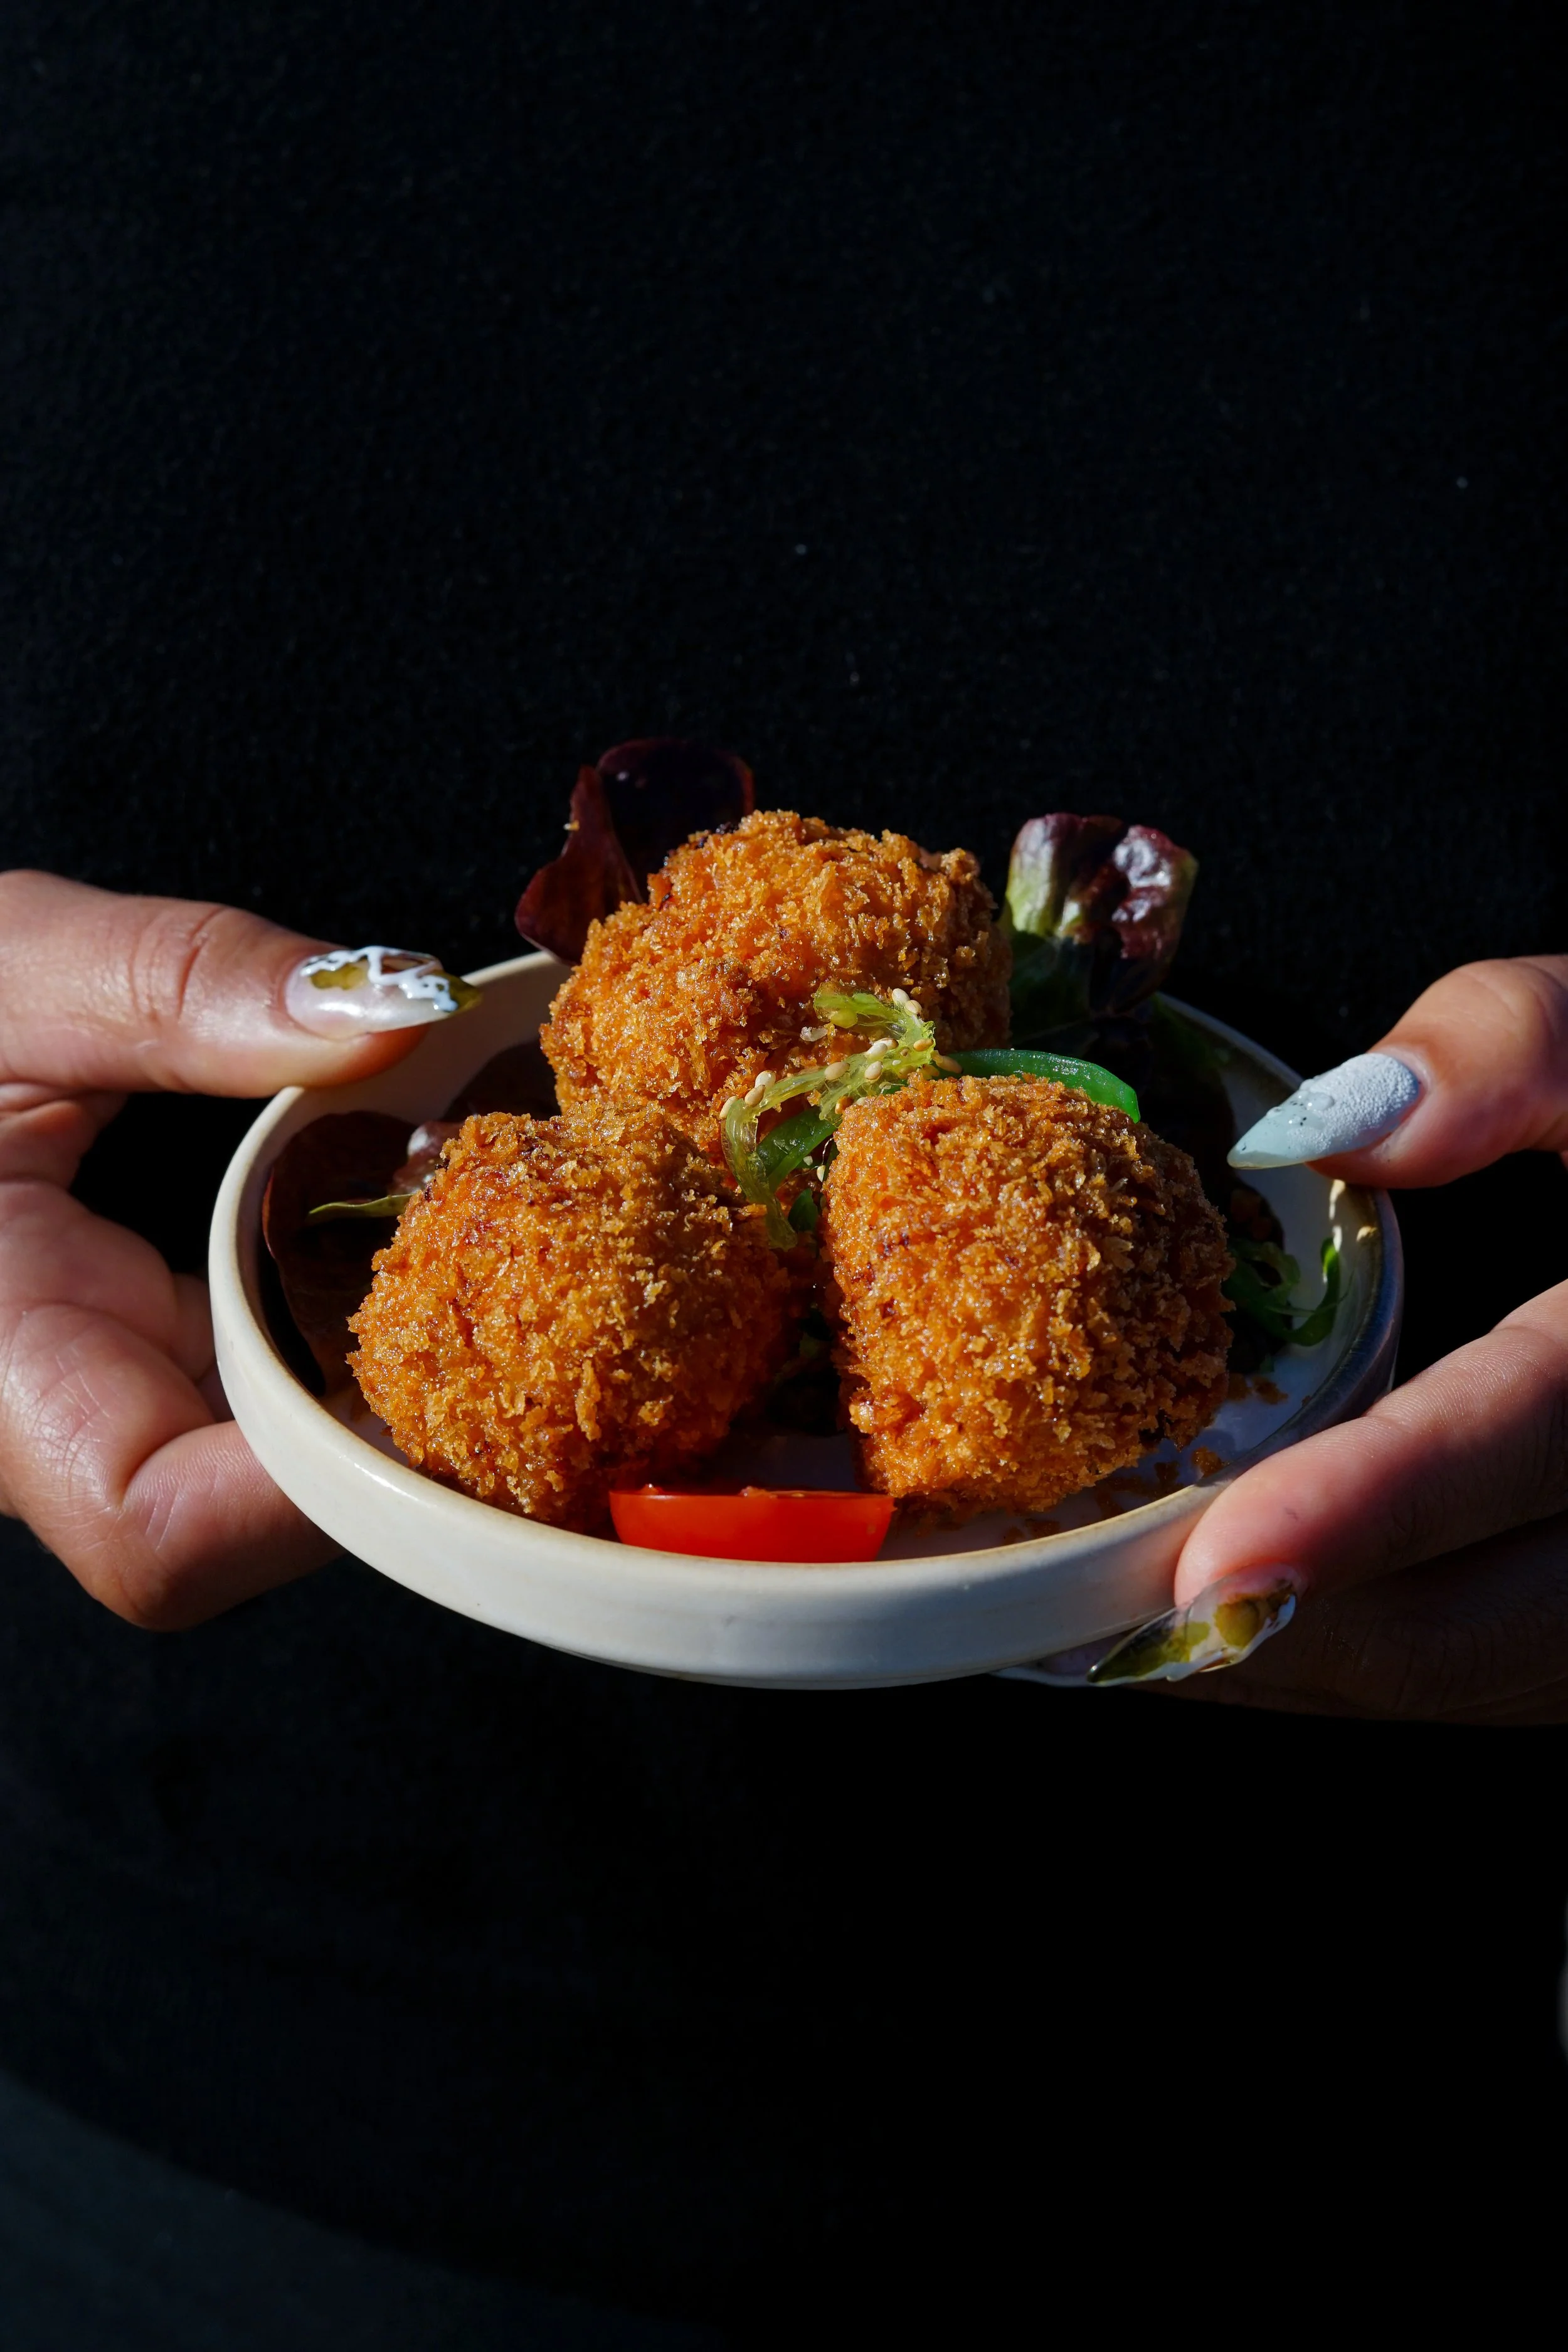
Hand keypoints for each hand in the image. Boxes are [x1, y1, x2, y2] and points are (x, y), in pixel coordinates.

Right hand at [0, 873, 448, 1627]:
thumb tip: (392, 1005)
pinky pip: (270, 1384)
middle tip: (541, 1290)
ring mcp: (104, 1398)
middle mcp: (53, 1423)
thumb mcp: (9, 966)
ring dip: (398, 1368)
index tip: (458, 1374)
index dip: (319, 1498)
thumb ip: (185, 982)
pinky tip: (423, 1224)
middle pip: (258, 1519)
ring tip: (504, 1240)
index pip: (161, 1533)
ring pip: (280, 1461)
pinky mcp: (143, 1356)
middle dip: (407, 1426)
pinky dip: (354, 1319)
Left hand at [1133, 956, 1567, 1721]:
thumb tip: (1335, 1127)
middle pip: (1462, 1617)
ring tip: (1111, 1603)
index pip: (1513, 1435)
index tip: (1213, 1557)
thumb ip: (1513, 1049)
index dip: (1364, 1509)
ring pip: (1458, 1676)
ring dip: (1288, 1655)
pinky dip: (1346, 1653)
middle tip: (1071, 1583)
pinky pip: (1475, 1679)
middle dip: (1267, 1615)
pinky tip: (1241, 1599)